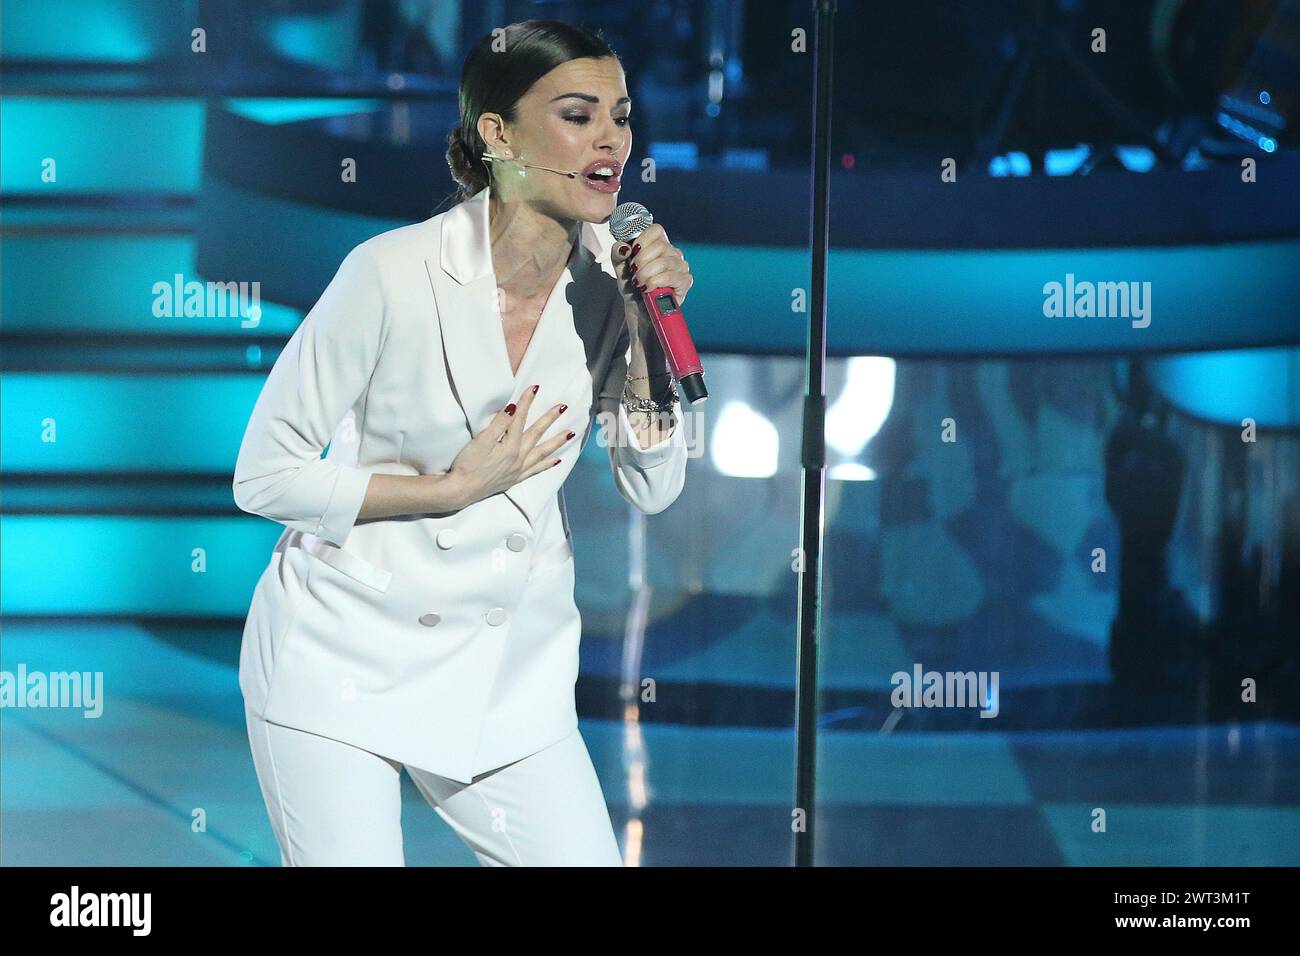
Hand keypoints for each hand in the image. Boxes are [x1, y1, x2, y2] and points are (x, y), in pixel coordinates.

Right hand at [444, 385, 574, 507]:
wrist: (461, 491)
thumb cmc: (467, 465)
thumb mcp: (481, 441)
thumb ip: (499, 424)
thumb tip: (513, 408)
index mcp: (510, 447)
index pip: (520, 419)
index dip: (527, 402)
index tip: (535, 388)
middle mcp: (518, 458)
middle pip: (536, 434)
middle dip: (549, 419)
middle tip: (563, 407)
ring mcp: (518, 470)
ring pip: (542, 452)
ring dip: (556, 442)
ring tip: (570, 433)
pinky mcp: (514, 479)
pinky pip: (536, 470)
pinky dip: (547, 464)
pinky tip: (556, 460)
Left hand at [610, 224, 692, 315]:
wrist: (638, 310)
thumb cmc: (633, 288)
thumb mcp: (621, 268)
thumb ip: (618, 254)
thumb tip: (623, 247)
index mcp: (660, 245)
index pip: (656, 230)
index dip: (642, 240)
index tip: (633, 253)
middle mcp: (673, 253)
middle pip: (660, 246)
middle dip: (641, 261)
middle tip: (634, 274)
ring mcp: (681, 267)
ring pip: (663, 262)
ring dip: (646, 274)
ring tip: (639, 283)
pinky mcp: (685, 281)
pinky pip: (669, 276)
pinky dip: (654, 283)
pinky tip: (648, 289)